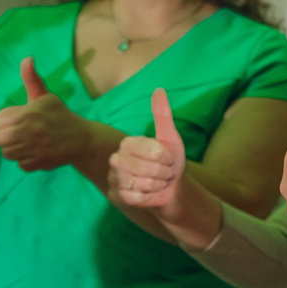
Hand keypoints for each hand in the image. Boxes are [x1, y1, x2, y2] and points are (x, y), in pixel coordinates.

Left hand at [0, 58, 90, 170]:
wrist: (83, 138)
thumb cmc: (60, 115)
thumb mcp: (45, 96)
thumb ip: (32, 79)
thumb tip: (26, 58)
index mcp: (28, 113)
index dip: (5, 121)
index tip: (18, 120)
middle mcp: (29, 131)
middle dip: (8, 137)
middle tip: (20, 134)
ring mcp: (35, 148)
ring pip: (8, 154)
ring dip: (15, 150)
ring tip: (26, 144)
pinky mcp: (40, 163)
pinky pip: (20, 165)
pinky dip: (26, 161)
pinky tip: (36, 153)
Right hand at [110, 89, 187, 207]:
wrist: (172, 189)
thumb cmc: (170, 162)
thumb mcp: (169, 137)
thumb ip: (162, 114)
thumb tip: (159, 90)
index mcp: (127, 143)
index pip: (152, 150)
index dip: (165, 157)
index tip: (167, 158)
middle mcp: (116, 159)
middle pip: (145, 168)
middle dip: (162, 172)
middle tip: (163, 173)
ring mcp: (114, 178)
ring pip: (141, 183)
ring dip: (157, 185)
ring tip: (157, 182)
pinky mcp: (116, 196)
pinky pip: (136, 197)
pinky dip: (149, 197)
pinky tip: (149, 194)